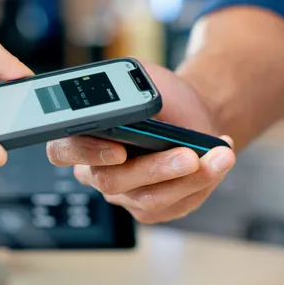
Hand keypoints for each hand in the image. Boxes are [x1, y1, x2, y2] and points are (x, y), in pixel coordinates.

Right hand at [46, 61, 235, 223]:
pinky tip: (220, 161)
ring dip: (188, 179)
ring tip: (218, 157)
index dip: (86, 153)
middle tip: (188, 155)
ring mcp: (124, 194)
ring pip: (148, 199)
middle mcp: (96, 170)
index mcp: (82, 136)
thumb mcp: (147, 76)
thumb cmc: (165, 97)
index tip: (119, 149)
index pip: (63, 150)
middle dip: (153, 169)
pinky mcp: (153, 208)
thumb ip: (131, 82)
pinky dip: (203, 183)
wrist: (193, 115)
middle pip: (112, 181)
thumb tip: (133, 93)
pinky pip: (174, 205)